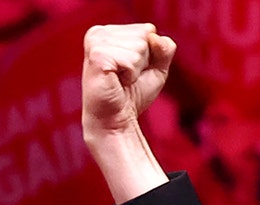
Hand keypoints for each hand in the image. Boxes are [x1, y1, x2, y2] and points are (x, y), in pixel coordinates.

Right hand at [82, 23, 176, 141]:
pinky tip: (117, 81)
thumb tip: (155, 36)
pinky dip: (130, 75)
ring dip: (136, 69)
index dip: (150, 56)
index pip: (148, 30)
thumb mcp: (157, 68)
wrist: (116, 119)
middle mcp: (99, 32)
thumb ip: (164, 49)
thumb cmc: (133, 94)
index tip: (133, 70)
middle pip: (145, 37)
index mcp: (110, 32)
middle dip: (143, 62)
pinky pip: (130, 60)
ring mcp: (95, 42)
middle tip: (127, 77)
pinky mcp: (96, 56)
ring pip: (139, 47)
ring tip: (121, 79)